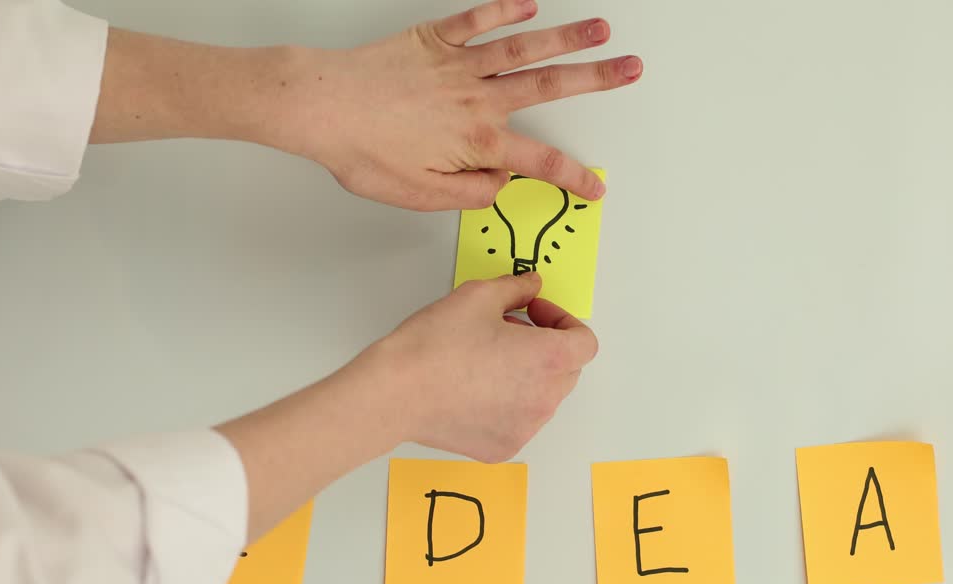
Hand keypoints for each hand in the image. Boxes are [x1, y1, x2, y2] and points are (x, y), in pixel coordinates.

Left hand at [274, 0, 642, 210]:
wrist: (320, 106)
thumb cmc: (361, 150)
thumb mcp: (418, 194)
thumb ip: (468, 194)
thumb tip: (498, 185)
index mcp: (477, 143)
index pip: (540, 163)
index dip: (573, 178)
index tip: (595, 187)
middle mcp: (477, 100)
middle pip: (551, 88)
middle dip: (598, 79)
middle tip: (632, 68)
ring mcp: (459, 65)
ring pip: (524, 48)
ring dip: (567, 38)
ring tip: (600, 28)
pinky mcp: (434, 40)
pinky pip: (477, 20)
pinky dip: (505, 9)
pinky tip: (530, 3)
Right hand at [360, 273, 597, 462]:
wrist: (394, 393)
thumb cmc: (434, 346)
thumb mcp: (479, 296)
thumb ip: (516, 288)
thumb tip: (531, 285)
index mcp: (549, 359)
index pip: (585, 342)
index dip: (563, 321)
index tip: (535, 313)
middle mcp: (545, 399)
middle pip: (567, 370)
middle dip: (545, 346)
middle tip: (507, 331)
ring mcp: (526, 428)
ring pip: (543, 397)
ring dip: (527, 375)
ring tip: (486, 359)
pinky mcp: (504, 447)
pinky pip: (519, 421)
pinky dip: (507, 404)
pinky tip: (473, 389)